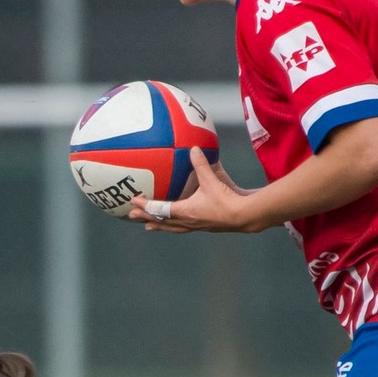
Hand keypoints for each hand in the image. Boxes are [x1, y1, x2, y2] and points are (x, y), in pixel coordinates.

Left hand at [124, 151, 255, 233]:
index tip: (133, 203)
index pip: (159, 209)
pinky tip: (179, 223)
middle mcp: (187, 222)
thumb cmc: (227, 200)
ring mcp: (196, 227)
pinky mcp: (206, 227)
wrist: (246, 216)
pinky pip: (185, 228)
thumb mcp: (212, 179)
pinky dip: (175, 226)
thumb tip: (194, 148)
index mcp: (185, 212)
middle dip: (146, 218)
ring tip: (150, 227)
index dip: (145, 206)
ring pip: (172, 228)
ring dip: (160, 226)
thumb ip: (201, 164)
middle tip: (132, 217)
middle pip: (161, 222)